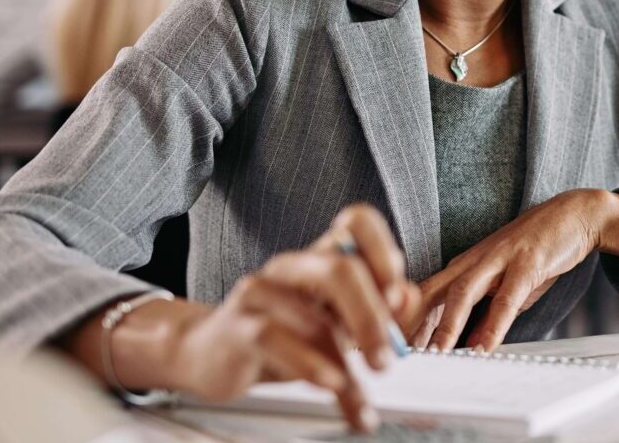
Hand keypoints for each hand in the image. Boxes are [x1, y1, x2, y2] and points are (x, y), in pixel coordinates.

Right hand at [161, 205, 419, 429]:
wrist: (209, 355)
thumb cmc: (281, 334)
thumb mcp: (336, 322)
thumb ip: (376, 309)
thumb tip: (408, 297)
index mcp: (320, 258)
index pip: (355, 222)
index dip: (383, 251)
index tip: (396, 295)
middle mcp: (292, 267)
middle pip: (341, 268)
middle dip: (373, 317)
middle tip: (386, 359)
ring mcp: (261, 292)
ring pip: (314, 316)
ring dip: (347, 363)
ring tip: (358, 395)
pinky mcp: (237, 326)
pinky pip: (276, 339)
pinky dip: (311, 367)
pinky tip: (330, 386)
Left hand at [413, 189, 618, 351]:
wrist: (573, 214)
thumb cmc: (536, 250)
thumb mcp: (504, 284)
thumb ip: (484, 312)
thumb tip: (466, 345)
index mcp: (463, 265)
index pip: (423, 295)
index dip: (402, 321)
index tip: (386, 349)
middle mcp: (473, 259)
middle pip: (431, 291)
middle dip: (411, 324)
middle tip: (395, 354)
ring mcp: (499, 259)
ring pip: (462, 292)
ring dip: (446, 325)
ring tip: (436, 354)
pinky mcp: (526, 263)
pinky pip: (506, 298)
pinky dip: (493, 325)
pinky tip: (485, 346)